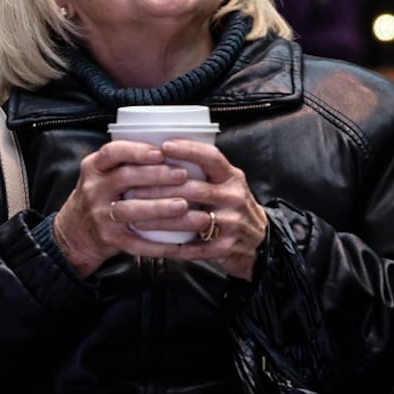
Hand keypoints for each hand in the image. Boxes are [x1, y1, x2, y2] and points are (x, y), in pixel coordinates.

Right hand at [49, 140, 193, 277]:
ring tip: (185, 205)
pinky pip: (138, 242)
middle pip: (125, 178)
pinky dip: (160, 244)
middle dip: (156, 175)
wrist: (75, 231)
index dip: (137, 151)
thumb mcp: (101, 173)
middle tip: (182, 174)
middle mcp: (94, 189)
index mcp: (93, 167)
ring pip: (133, 210)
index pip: (112, 153)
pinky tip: (180, 243)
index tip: (160, 152)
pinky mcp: (110, 238)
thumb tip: (170, 149)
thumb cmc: (98, 195)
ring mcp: (101, 215)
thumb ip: (125, 162)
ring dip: (161, 208)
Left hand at [125, 139, 267, 278]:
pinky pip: (194, 248)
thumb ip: (205, 171)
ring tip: (136, 218)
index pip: (212, 157)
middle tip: (133, 188)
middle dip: (160, 189)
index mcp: (233, 177)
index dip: (188, 150)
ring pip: (190, 219)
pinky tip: (153, 244)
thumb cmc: (232, 207)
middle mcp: (234, 197)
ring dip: (160, 219)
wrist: (259, 243)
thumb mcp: (227, 184)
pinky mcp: (226, 247)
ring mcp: (232, 223)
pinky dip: (172, 246)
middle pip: (194, 189)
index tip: (164, 146)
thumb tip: (164, 152)